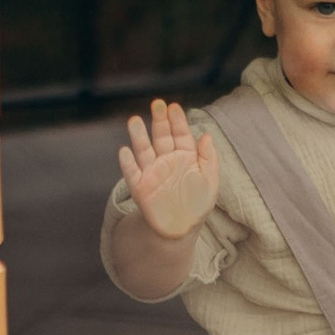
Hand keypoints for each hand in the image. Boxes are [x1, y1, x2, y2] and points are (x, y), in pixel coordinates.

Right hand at [118, 103, 218, 239]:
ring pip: (144, 150)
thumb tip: (206, 135)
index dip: (177, 120)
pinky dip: (127, 163)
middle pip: (161, 137)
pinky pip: (132, 173)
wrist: (181, 230)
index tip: (173, 106)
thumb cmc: (197, 205)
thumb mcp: (210, 183)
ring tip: (134, 120)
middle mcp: (167, 160)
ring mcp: (152, 172)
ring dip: (139, 136)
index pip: (181, 134)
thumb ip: (209, 159)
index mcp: (185, 157)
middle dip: (159, 120)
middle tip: (157, 104)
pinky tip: (125, 151)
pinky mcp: (140, 188)